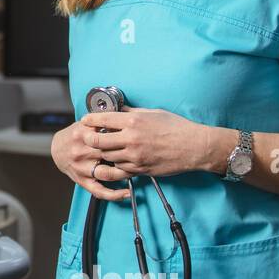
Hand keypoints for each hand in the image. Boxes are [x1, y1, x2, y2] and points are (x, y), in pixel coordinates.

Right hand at [51, 119, 131, 201]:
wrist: (56, 148)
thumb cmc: (76, 135)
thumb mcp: (86, 123)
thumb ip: (103, 120)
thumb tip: (125, 113)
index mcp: (83, 133)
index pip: (107, 134)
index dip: (124, 136)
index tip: (137, 137)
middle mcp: (82, 151)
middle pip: (110, 154)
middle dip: (127, 155)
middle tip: (141, 154)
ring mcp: (82, 167)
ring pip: (107, 174)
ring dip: (124, 173)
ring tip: (136, 170)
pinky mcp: (82, 180)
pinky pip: (99, 190)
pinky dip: (114, 194)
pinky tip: (126, 193)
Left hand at [78, 107, 210, 179]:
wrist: (194, 147)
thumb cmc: (176, 127)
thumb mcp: (152, 113)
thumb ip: (131, 113)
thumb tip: (116, 110)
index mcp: (133, 122)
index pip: (101, 120)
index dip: (89, 120)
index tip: (85, 120)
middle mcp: (131, 139)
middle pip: (97, 141)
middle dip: (89, 139)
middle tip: (89, 137)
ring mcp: (135, 156)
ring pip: (106, 156)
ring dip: (103, 152)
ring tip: (106, 147)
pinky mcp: (140, 169)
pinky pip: (119, 168)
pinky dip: (116, 163)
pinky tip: (119, 157)